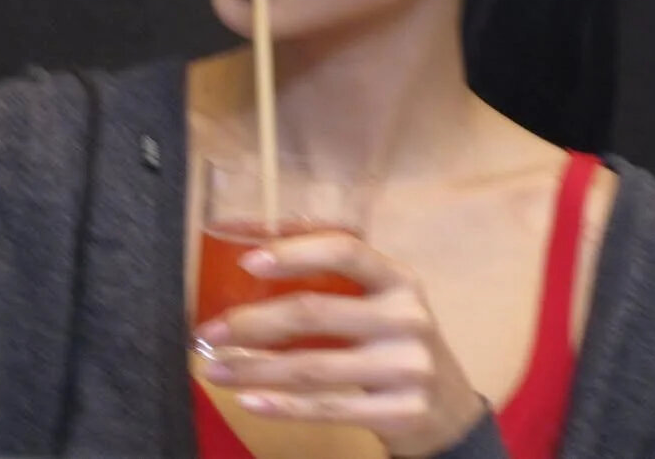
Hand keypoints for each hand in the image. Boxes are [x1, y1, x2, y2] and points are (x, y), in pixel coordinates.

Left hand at [193, 232, 487, 457]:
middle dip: (253, 322)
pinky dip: (282, 406)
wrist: (446, 410)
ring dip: (253, 369)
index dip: (295, 252)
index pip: (345, 251)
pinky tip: (249, 400)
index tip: (249, 261)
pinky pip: (328, 408)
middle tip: (208, 331)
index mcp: (399, 278)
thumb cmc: (393, 340)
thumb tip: (254, 243)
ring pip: (313, 367)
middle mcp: (407, 318)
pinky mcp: (402, 412)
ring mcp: (408, 367)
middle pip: (315, 313)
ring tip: (213, 369)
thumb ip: (334, 275)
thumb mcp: (380, 299)